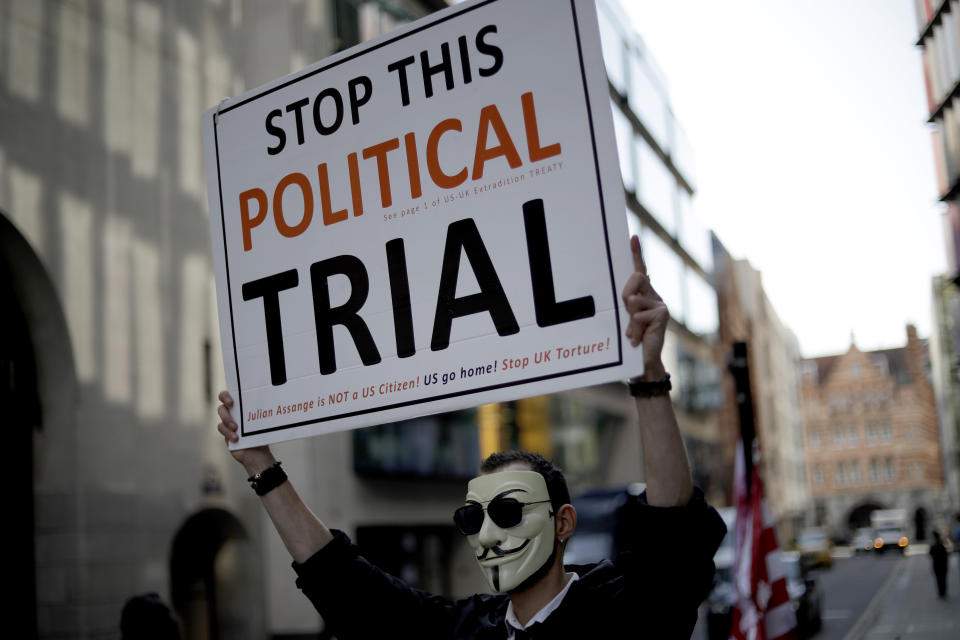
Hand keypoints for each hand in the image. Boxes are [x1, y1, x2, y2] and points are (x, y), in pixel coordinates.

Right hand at [217, 390, 274, 474]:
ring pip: (221, 420)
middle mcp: (233, 415)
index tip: (231, 402)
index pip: (228, 396)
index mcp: (241, 408)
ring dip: (227, 422)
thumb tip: (269, 401)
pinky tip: (236, 438)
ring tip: (236, 429)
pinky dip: (228, 433)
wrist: (258, 452)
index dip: (226, 396)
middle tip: (231, 418)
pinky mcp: (226, 435)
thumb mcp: (262, 422)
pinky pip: (222, 430)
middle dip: (226, 411)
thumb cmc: (261, 435)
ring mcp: (228, 425)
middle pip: (222, 408)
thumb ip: (260, 412)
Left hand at [622, 235, 668, 380]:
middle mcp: (653, 296)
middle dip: (626, 293)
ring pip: (633, 300)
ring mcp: (660, 304)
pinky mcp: (663, 314)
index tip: (633, 237)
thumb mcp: (625, 319)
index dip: (636, 253)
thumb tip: (628, 297)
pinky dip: (634, 328)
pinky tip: (638, 338)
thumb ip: (626, 305)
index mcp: (643, 295)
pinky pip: (638, 314)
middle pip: (635, 278)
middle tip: (626, 312)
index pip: (639, 271)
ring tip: (632, 333)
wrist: (644, 362)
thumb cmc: (631, 340)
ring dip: (628, 319)